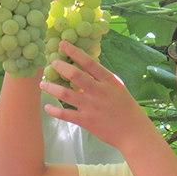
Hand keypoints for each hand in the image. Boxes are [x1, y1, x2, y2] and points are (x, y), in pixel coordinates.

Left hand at [40, 40, 157, 150]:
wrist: (133, 132)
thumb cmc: (125, 107)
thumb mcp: (117, 87)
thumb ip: (102, 77)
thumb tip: (85, 64)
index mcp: (108, 81)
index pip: (89, 62)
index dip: (74, 52)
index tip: (62, 44)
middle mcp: (99, 92)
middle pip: (75, 75)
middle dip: (60, 67)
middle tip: (51, 64)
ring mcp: (92, 107)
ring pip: (66, 94)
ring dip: (52, 88)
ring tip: (43, 84)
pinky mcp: (86, 121)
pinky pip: (66, 114)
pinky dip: (54, 110)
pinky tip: (47, 107)